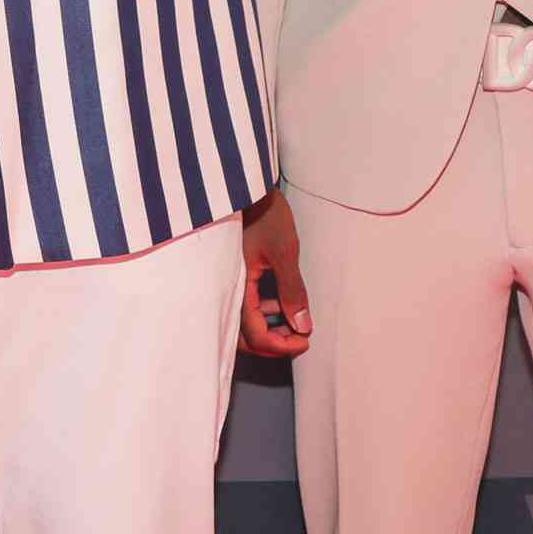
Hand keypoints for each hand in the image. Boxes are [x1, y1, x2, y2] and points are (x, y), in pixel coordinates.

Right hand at [239, 190, 311, 357]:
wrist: (246, 188)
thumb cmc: (264, 214)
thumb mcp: (284, 252)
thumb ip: (292, 290)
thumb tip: (303, 326)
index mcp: (237, 286)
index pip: (255, 334)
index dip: (281, 345)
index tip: (305, 340)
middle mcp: (227, 289)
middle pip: (243, 338)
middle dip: (273, 344)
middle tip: (299, 338)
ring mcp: (228, 284)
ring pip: (242, 325)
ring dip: (269, 329)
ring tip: (293, 319)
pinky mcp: (233, 277)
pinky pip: (244, 307)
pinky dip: (264, 313)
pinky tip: (279, 303)